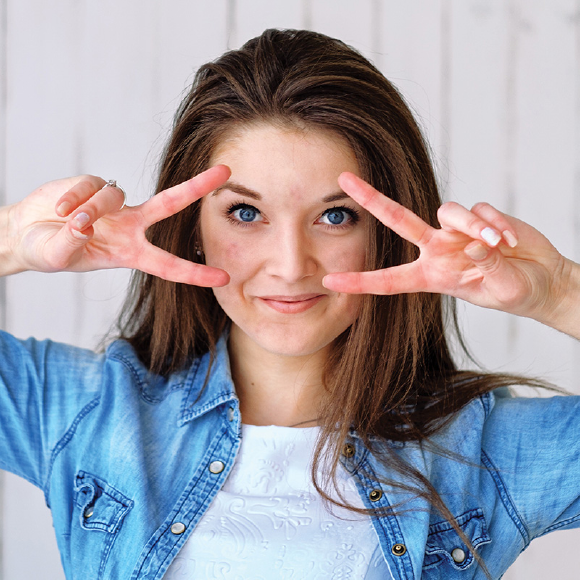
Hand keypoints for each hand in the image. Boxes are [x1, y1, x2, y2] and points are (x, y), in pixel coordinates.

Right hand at [5, 166, 230, 285]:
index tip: (224, 278)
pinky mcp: (93, 184)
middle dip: (197, 187)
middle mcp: (130, 226)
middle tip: (226, 172)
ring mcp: (113, 204)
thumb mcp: (58, 257)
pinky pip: (89, 186)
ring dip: (89, 208)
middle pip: (170, 203)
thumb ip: (70, 245)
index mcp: (131, 253)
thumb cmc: (48, 251)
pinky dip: (72, 198)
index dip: (195, 273)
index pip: (168, 265)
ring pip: (113, 197)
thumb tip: (84, 224)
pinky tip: (58, 208)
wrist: (25, 233)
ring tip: (66, 219)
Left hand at [323, 172, 575, 329]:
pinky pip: (478, 210)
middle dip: (371, 199)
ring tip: (500, 246)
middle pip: (397, 219)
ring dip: (474, 225)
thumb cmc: (517, 292)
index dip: (360, 281)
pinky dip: (495, 224)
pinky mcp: (478, 216)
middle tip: (343, 179)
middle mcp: (437, 250)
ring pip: (448, 211)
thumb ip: (487, 268)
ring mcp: (456, 230)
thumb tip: (474, 244)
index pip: (389, 280)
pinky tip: (511, 241)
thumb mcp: (501, 290)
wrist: (543, 280)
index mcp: (431, 277)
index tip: (329, 280)